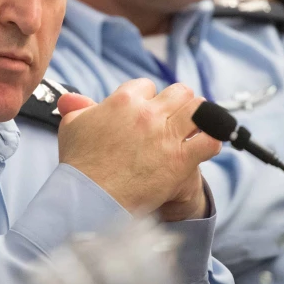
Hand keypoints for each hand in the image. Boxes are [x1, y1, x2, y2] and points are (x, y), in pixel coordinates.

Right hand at [56, 79, 220, 220]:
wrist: (90, 198)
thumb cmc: (79, 164)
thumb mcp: (71, 126)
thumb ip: (77, 107)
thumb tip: (72, 97)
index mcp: (124, 101)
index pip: (146, 85)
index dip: (147, 98)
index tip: (145, 112)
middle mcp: (148, 113)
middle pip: (179, 92)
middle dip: (178, 102)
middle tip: (174, 117)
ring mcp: (166, 135)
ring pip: (198, 109)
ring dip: (198, 117)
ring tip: (194, 127)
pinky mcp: (181, 159)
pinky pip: (209, 140)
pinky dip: (212, 140)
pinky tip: (205, 146)